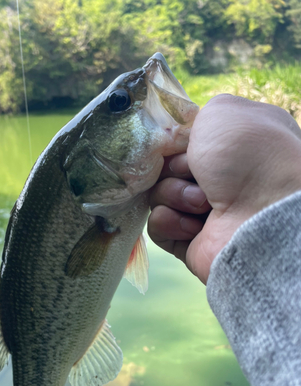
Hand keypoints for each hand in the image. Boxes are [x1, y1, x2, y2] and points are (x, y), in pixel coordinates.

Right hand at [148, 94, 300, 283]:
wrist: (263, 215)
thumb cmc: (247, 156)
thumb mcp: (222, 111)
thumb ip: (196, 117)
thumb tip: (183, 138)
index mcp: (230, 146)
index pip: (184, 142)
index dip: (176, 143)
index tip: (182, 144)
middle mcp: (219, 179)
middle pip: (167, 168)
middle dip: (175, 168)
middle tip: (195, 173)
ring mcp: (203, 212)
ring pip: (158, 195)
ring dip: (174, 194)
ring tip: (203, 203)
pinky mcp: (189, 241)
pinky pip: (157, 225)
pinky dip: (169, 221)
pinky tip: (193, 226)